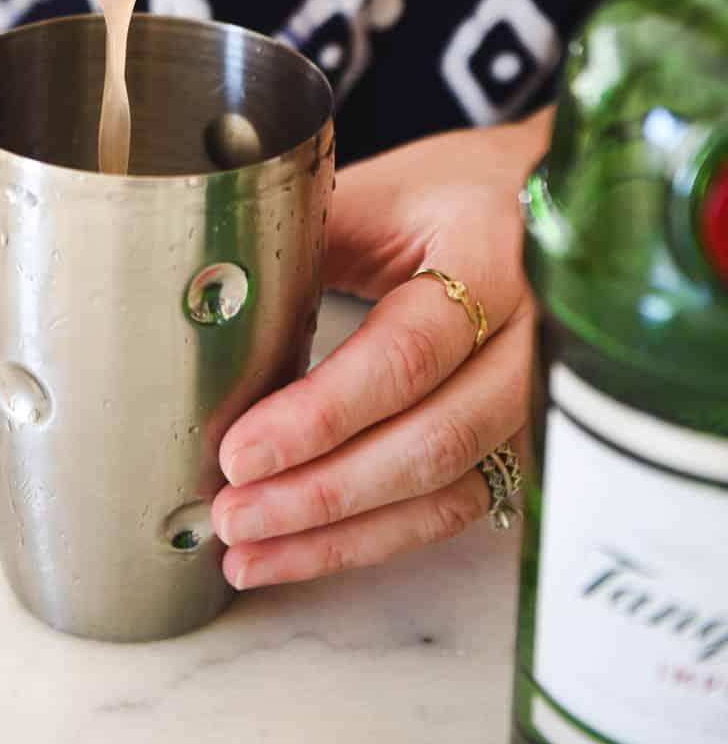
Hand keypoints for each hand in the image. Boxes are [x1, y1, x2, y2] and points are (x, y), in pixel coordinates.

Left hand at [212, 111, 551, 587]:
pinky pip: (449, 510)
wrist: (538, 204)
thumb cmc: (448, 194)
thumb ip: (305, 241)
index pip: (407, 352)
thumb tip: (205, 297)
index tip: (241, 448)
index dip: (321, 413)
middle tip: (234, 512)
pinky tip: (302, 552)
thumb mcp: (379, 192)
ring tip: (249, 550)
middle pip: (431, 440)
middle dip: (322, 490)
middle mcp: (531, 339)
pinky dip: (371, 540)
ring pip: (442, 491)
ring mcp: (535, 402)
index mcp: (490, 257)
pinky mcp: (520, 444)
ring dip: (340, 534)